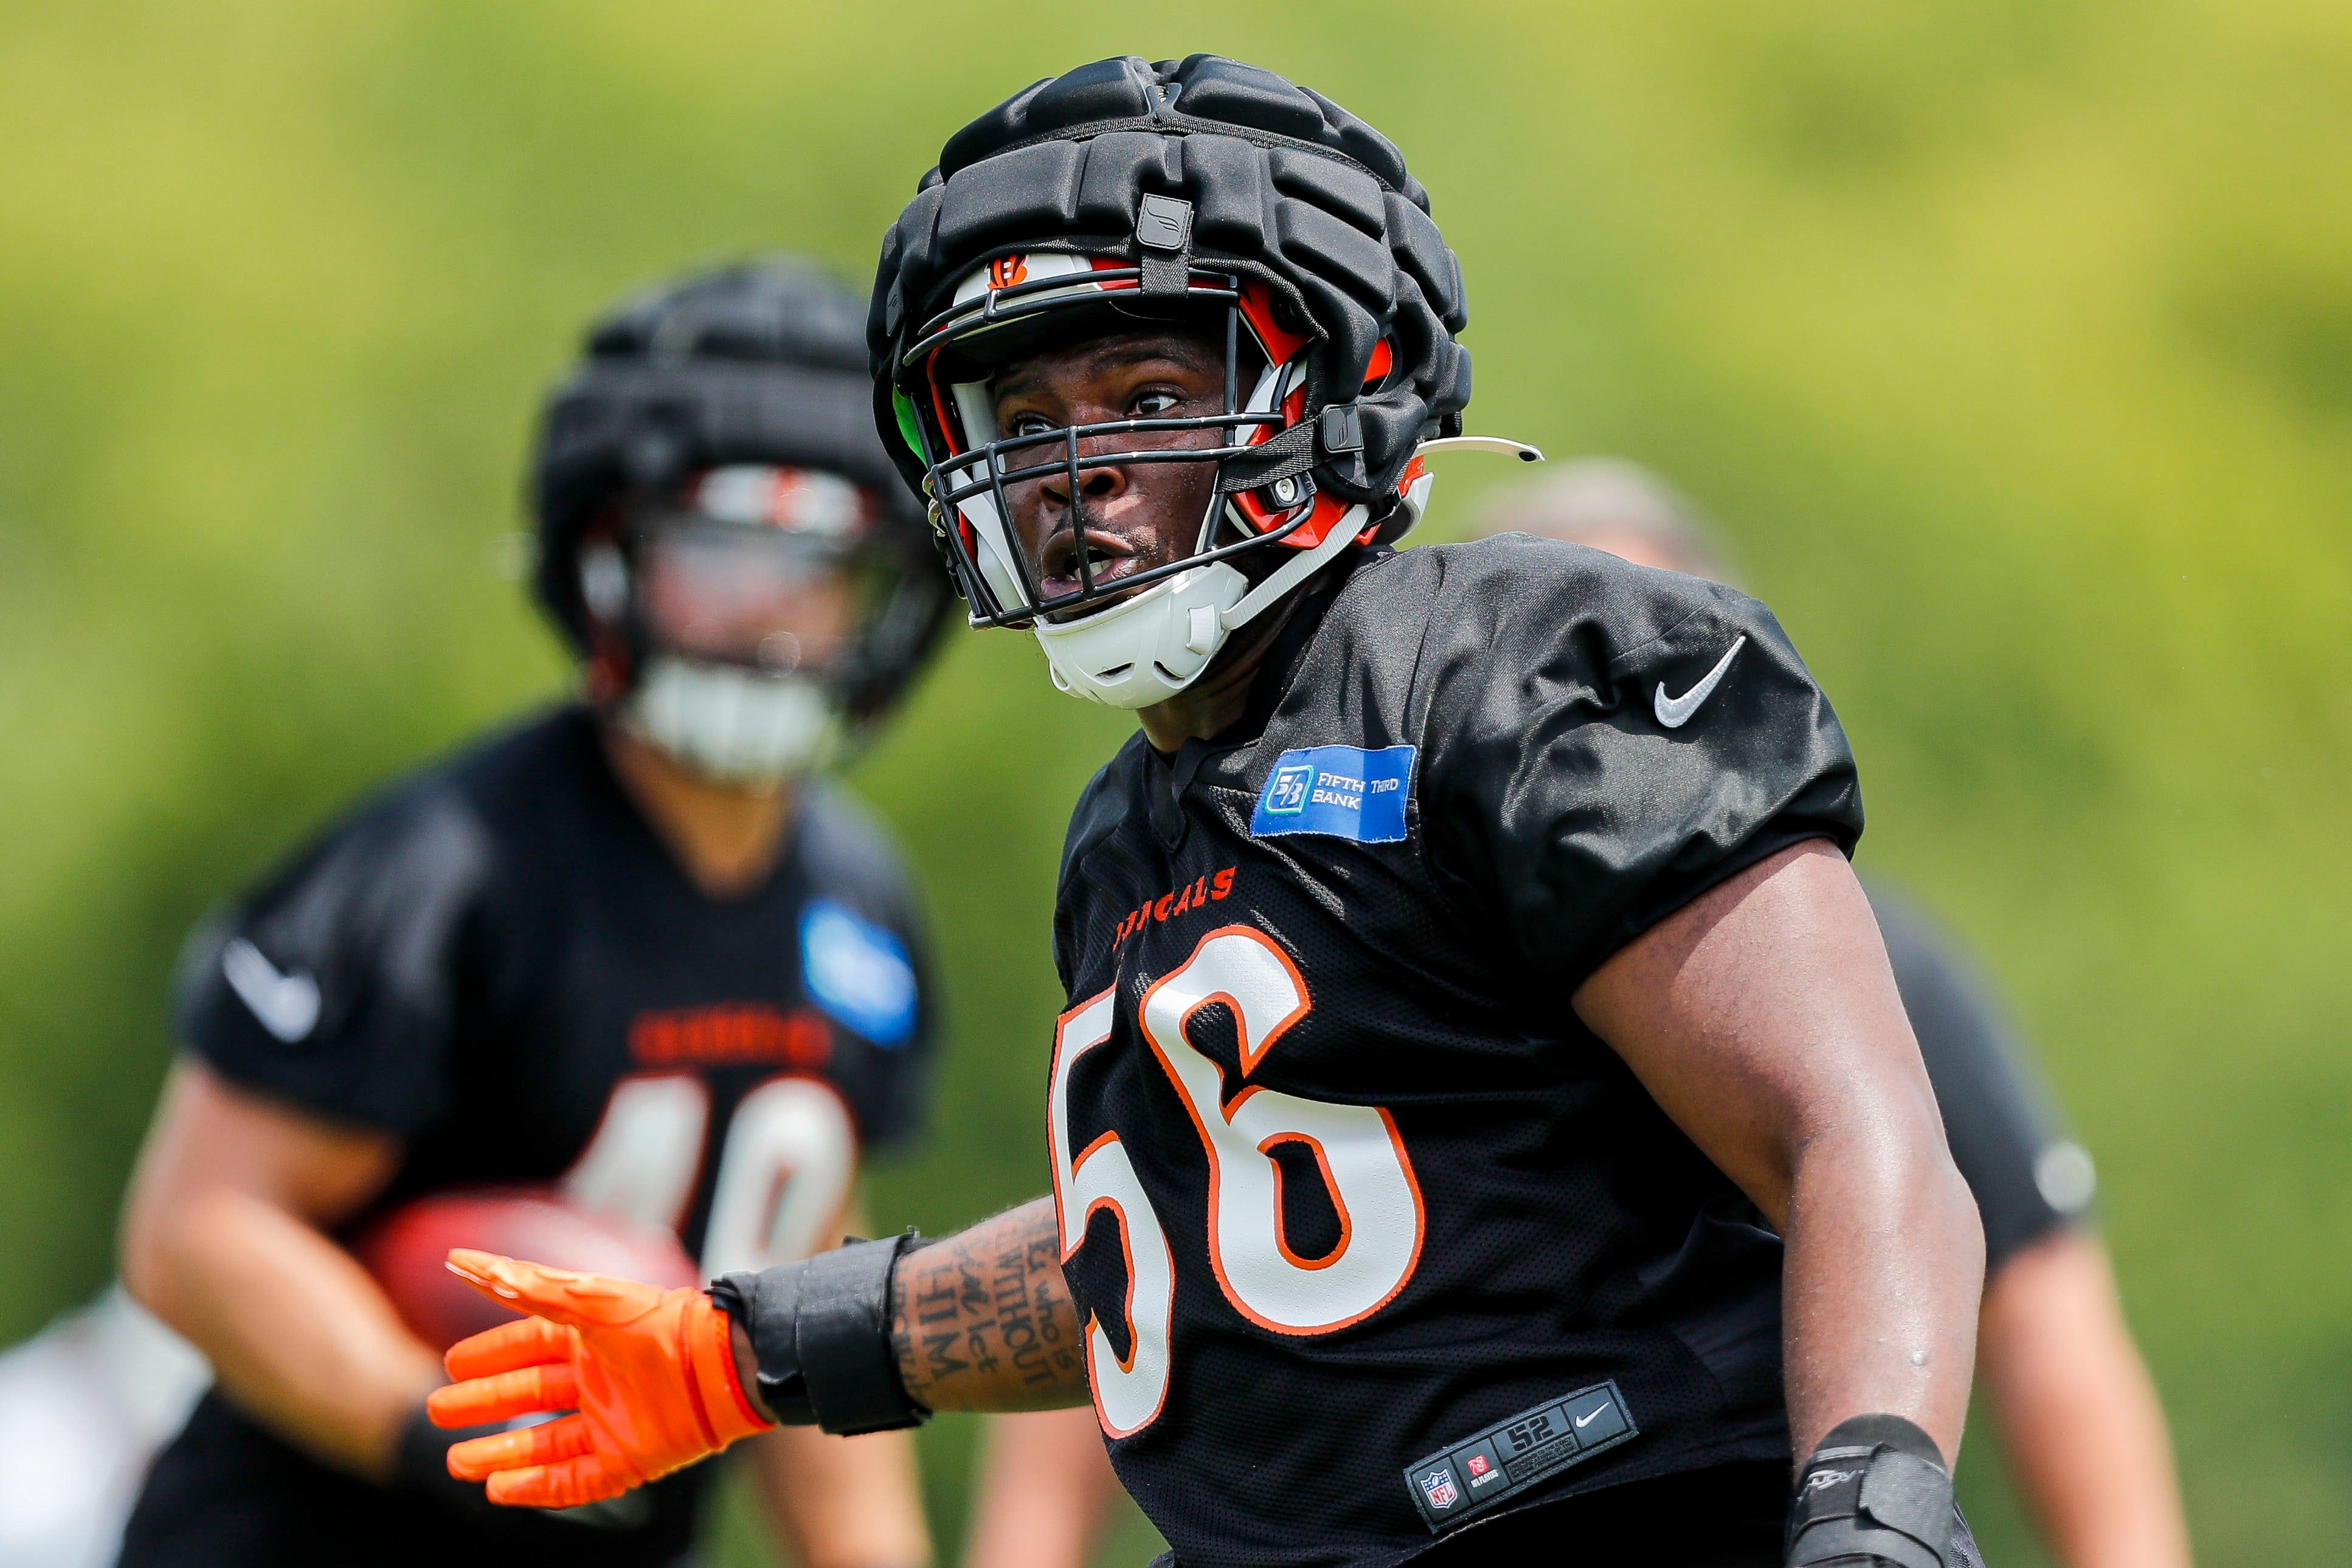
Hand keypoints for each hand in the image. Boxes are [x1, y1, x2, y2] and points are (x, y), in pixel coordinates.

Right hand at [424, 1249, 771, 1507]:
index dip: (490, 1355)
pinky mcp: (627, 1460)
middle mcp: (598, 1379)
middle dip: (484, 1404)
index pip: (528, 1346)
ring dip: (499, 1453)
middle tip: (437, 1411)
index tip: (450, 1364)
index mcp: (590, 1337)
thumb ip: (524, 1287)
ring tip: (456, 1461)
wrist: (721, 1365)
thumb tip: (461, 1263)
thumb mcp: (584, 1300)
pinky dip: (536, 1487)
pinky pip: (574, 1480)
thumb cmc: (655, 1323)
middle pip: (529, 1395)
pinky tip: (499, 1491)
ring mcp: (612, 1422)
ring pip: (543, 1443)